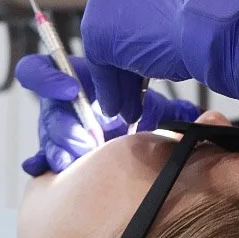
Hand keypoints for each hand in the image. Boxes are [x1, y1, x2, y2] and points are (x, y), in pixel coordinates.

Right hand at [15, 53, 201, 175]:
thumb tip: (198, 116)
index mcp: (80, 82)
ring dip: (65, 147)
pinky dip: (45, 163)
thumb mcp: (153, 111)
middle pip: (47, 110)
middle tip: (92, 142)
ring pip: (47, 136)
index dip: (49, 78)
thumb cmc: (135, 122)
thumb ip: (170, 108)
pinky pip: (40, 159)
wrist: (127, 156)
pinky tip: (57, 167)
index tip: (71, 90)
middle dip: (67, 127)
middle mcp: (63, 107)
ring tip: (86, 157)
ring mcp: (58, 133)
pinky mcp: (56, 156)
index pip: (42, 69)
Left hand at [81, 0, 200, 124]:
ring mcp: (101, 4)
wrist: (199, 29)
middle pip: (113, 31)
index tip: (139, 61)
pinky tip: (118, 106)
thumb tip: (146, 51)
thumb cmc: (199, 23)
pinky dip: (110, 89)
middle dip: (123, 65)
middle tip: (132, 90)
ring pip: (106, 50)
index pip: (127, 10)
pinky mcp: (95, 31)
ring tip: (128, 105)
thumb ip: (155, 25)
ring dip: (117, 82)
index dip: (134, 41)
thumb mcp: (175, 18)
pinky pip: (101, 66)